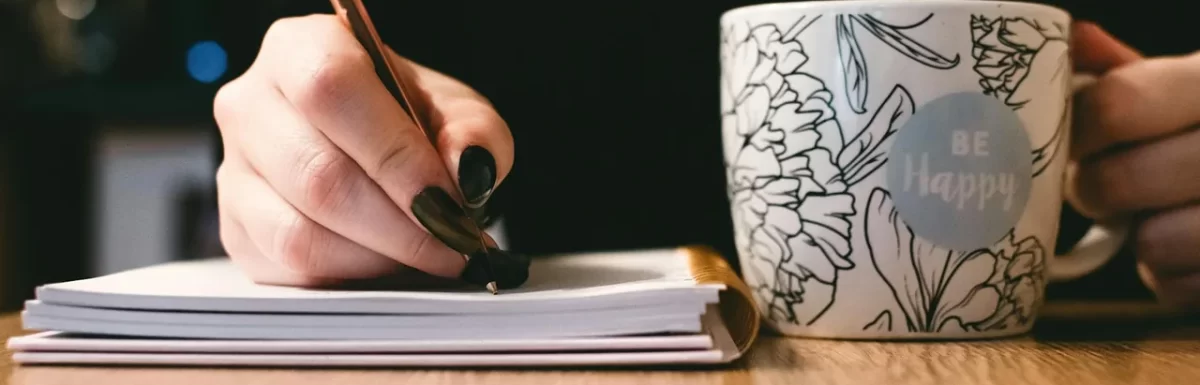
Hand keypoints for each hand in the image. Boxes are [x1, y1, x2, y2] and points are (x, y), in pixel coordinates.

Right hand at [212, 15, 512, 286]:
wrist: (373, 147)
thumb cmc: (409, 120)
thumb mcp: (457, 111)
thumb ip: (474, 133)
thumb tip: (466, 169)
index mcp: (300, 49)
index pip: (331, 92)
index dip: (394, 155)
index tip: (448, 201)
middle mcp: (251, 104)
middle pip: (317, 175)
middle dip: (401, 225)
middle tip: (454, 244)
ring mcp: (233, 170)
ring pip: (298, 233)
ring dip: (378, 258)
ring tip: (428, 255)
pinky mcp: (235, 229)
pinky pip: (289, 269)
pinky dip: (350, 277)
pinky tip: (388, 263)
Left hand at [1068, 21, 1199, 307]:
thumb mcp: (1188, 88)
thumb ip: (1131, 72)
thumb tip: (1071, 40)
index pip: (1116, 105)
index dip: (1079, 130)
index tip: (1076, 141)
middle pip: (1116, 183)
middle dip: (1095, 190)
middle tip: (1103, 185)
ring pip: (1151, 244)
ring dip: (1138, 237)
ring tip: (1152, 215)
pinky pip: (1176, 287)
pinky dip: (1169, 275)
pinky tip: (1184, 248)